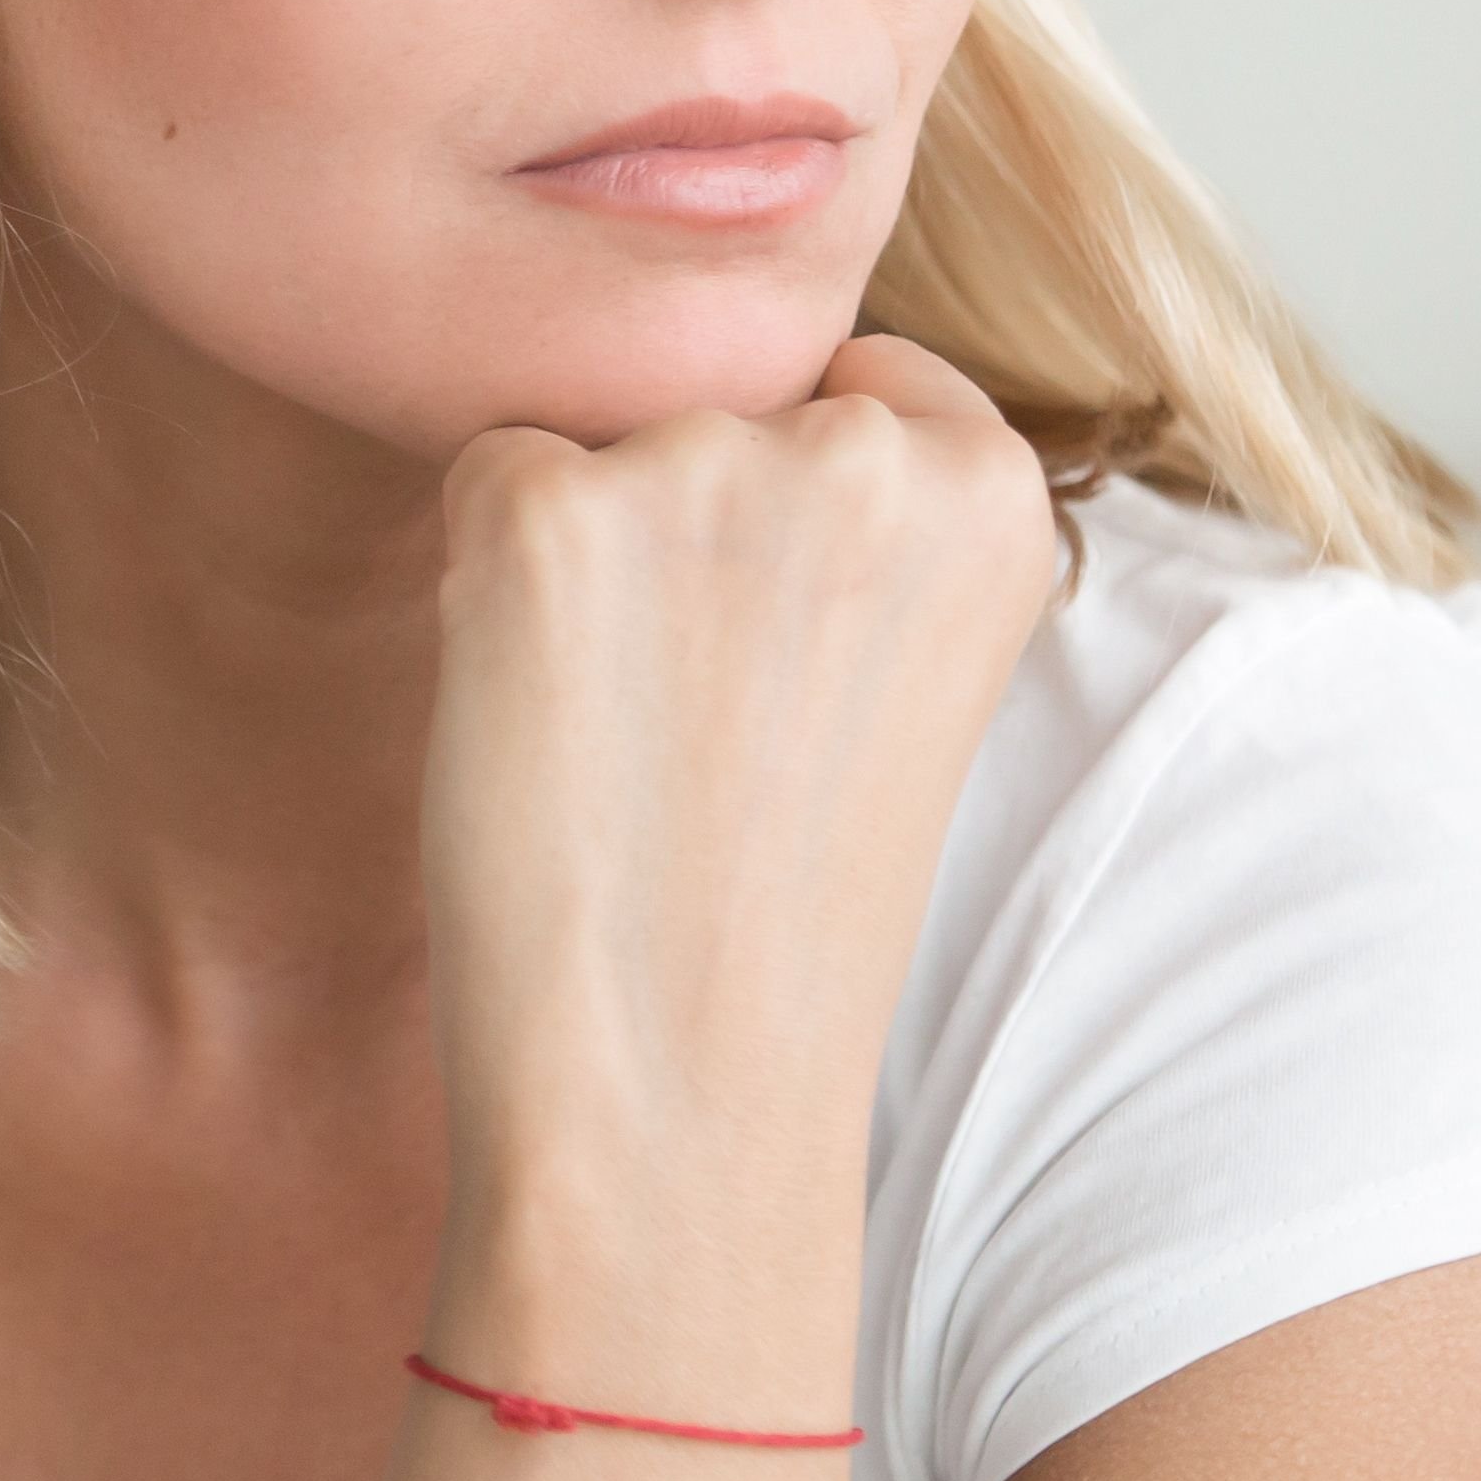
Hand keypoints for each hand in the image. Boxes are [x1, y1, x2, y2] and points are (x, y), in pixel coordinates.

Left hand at [417, 335, 1057, 1403]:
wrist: (685, 1094)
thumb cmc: (784, 904)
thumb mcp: (908, 670)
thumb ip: (874, 514)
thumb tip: (738, 399)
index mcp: (993, 486)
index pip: (852, 385)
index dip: (792, 537)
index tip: (802, 679)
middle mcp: (864, 448)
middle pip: (712, 409)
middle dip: (687, 540)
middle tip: (712, 736)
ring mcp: (702, 470)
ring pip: (597, 444)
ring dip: (589, 565)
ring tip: (640, 749)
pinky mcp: (543, 516)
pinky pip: (488, 482)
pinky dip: (490, 595)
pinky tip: (553, 731)